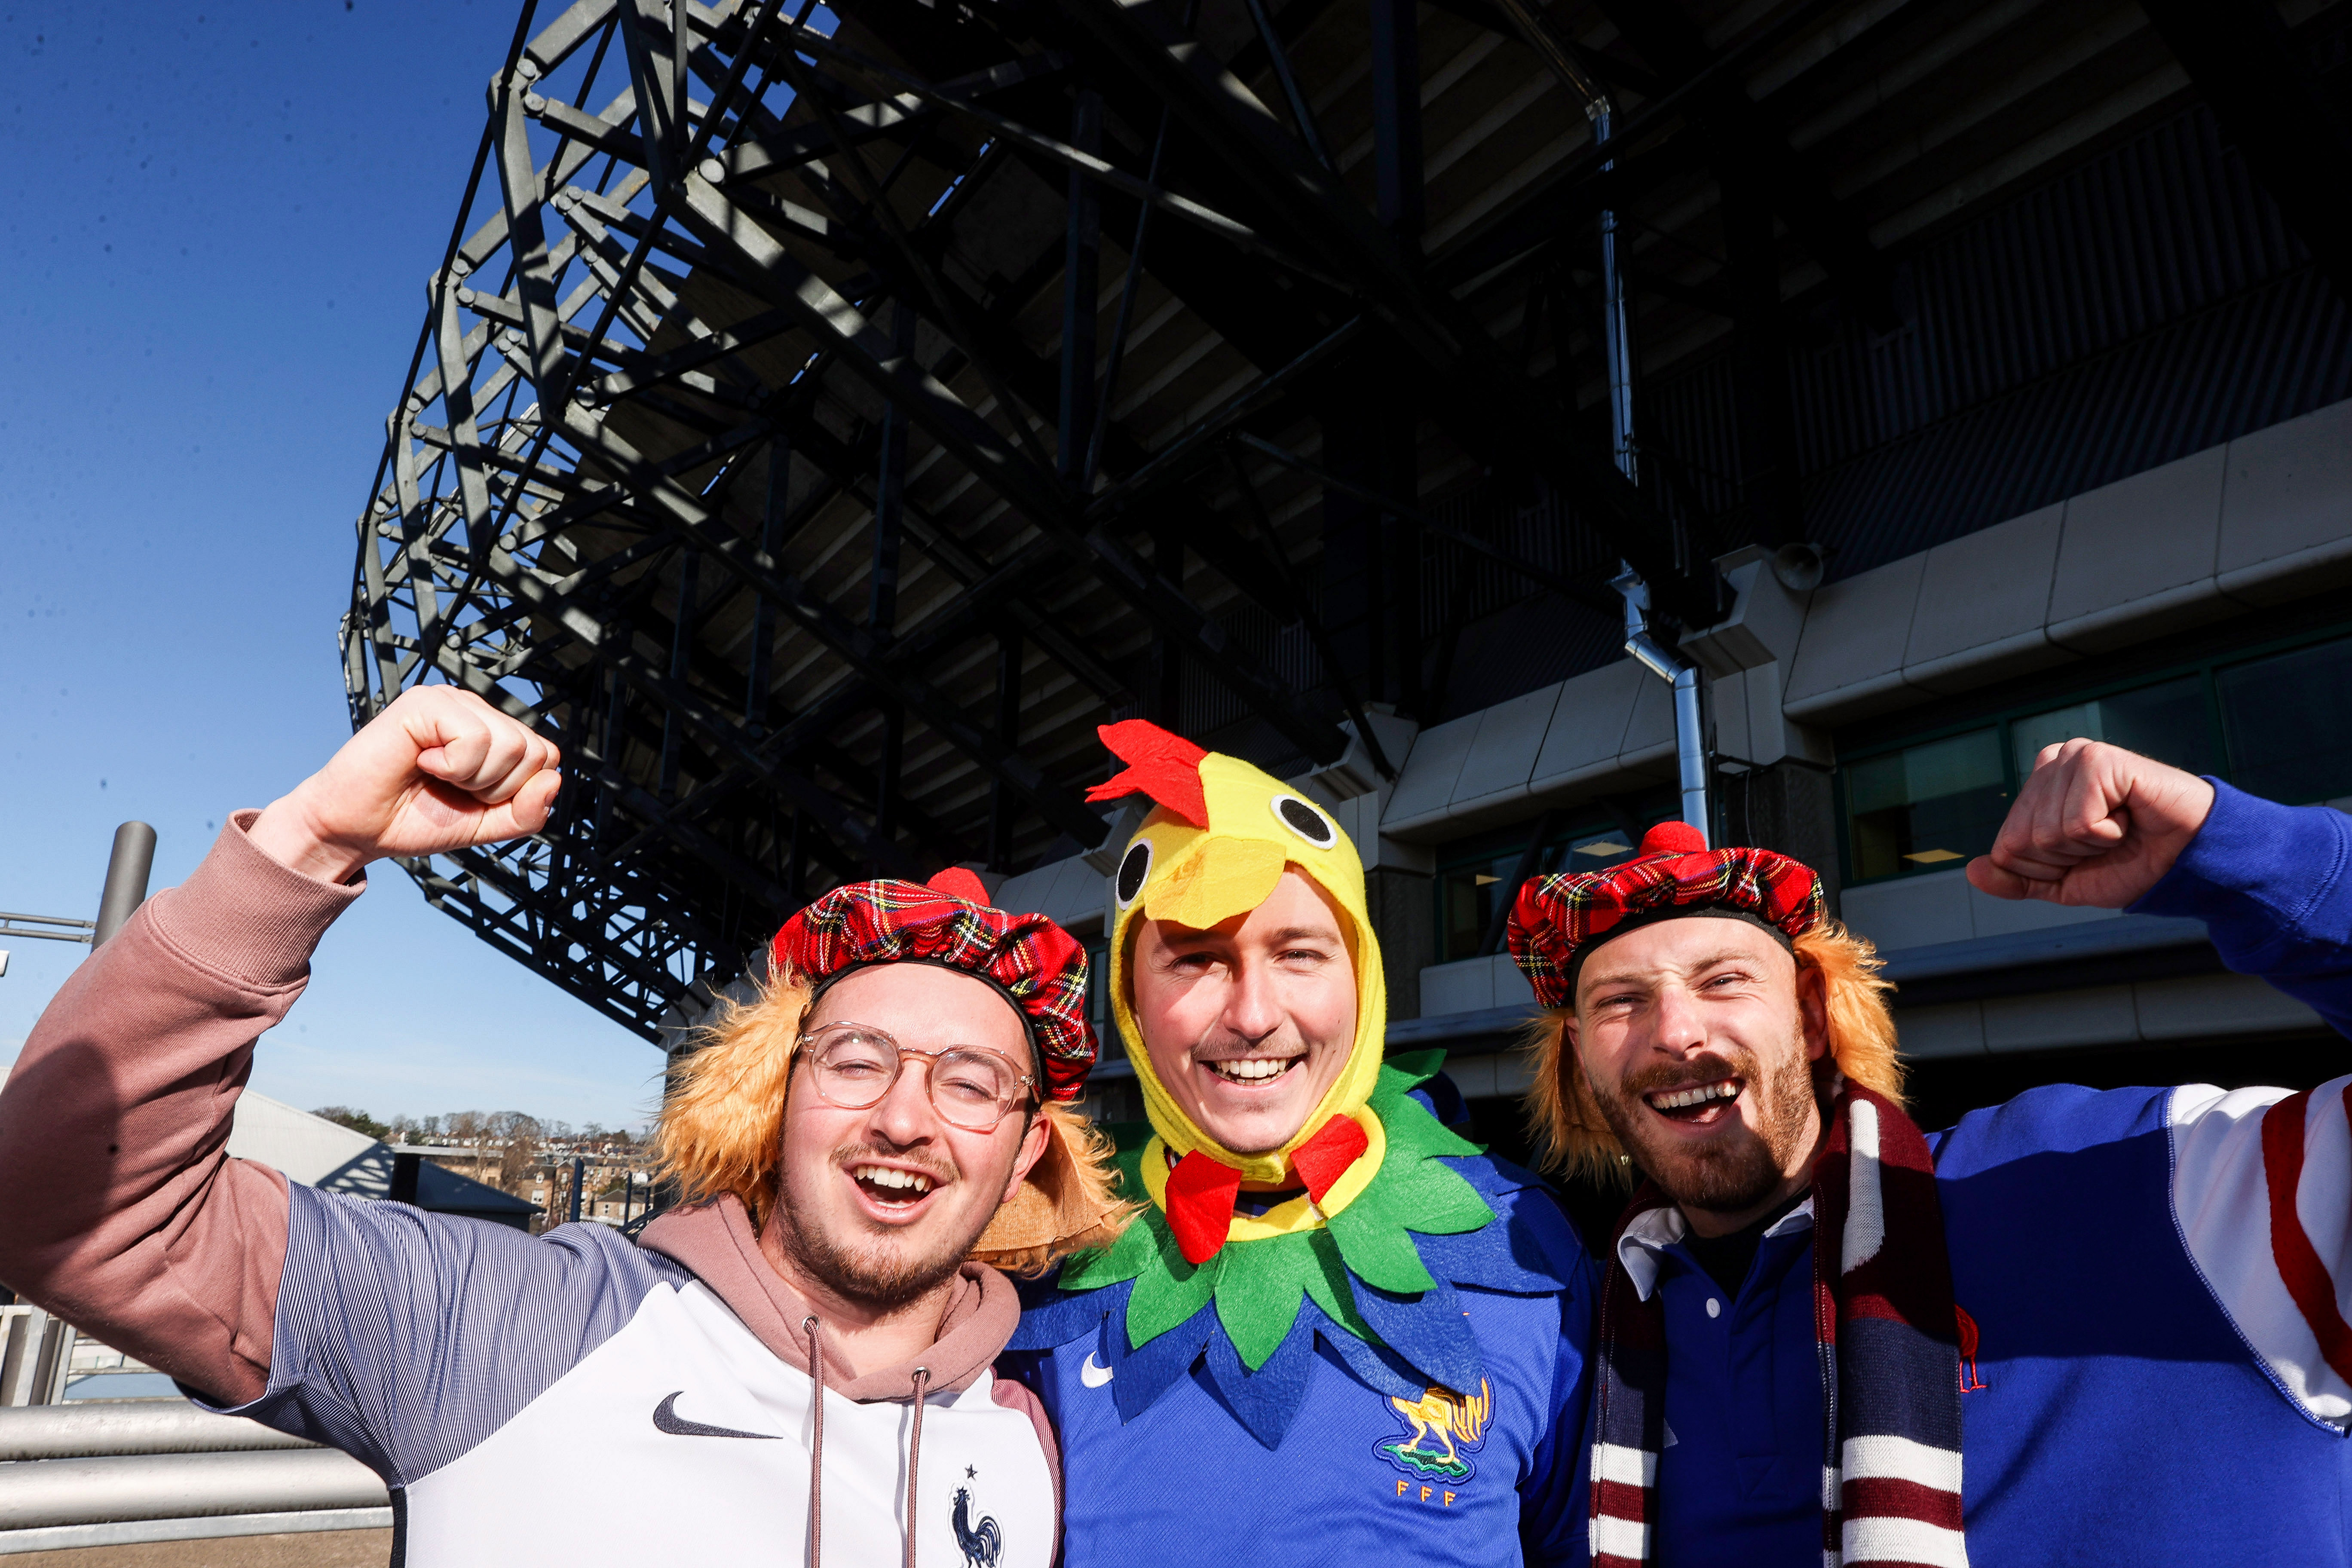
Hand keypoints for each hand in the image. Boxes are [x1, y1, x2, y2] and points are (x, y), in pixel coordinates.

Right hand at [247, 687, 562, 883]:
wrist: (356, 829)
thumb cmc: (412, 820)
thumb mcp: (486, 825)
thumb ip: (527, 811)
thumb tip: (555, 781)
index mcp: (492, 734)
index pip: (546, 758)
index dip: (515, 792)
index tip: (472, 797)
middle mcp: (476, 711)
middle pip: (534, 751)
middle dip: (497, 788)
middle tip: (452, 788)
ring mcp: (451, 702)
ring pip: (511, 744)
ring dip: (474, 779)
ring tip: (438, 775)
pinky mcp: (425, 702)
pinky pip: (476, 738)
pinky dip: (453, 766)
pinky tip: (423, 763)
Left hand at [1966, 740, 2213, 908]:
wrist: (2186, 860)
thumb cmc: (2130, 861)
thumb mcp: (2063, 881)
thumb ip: (2017, 879)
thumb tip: (1974, 870)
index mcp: (2037, 785)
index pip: (2005, 847)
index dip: (2047, 866)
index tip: (2086, 851)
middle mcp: (2052, 762)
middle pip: (2022, 841)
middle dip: (2066, 856)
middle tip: (2106, 840)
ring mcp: (2075, 756)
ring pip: (2048, 833)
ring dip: (2089, 845)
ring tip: (2119, 827)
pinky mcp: (2099, 760)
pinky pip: (2078, 822)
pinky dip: (2106, 833)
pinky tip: (2128, 816)